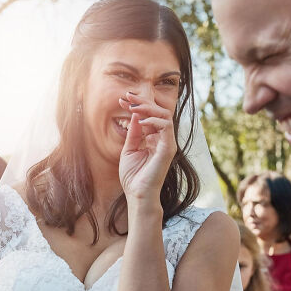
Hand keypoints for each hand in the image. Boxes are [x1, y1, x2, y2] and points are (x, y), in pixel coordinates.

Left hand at [118, 92, 176, 206]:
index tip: (122, 99)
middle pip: (158, 112)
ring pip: (164, 115)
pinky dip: (153, 120)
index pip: (149, 116)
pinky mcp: (168, 148)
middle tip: (127, 96)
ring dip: (148, 108)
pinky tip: (139, 122)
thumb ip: (133, 133)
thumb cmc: (133, 176)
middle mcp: (163, 139)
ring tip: (133, 107)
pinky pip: (166, 126)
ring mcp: (167, 143)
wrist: (137, 194)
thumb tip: (134, 115)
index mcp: (154, 139)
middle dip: (142, 102)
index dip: (137, 106)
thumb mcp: (129, 150)